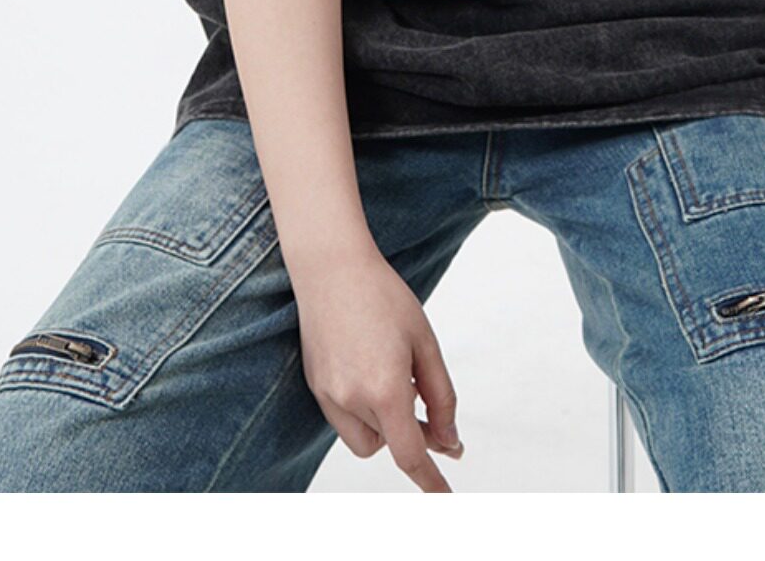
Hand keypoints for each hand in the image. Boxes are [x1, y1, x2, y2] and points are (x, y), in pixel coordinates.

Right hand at [292, 241, 463, 491]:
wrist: (332, 267)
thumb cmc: (383, 296)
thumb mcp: (425, 342)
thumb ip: (441, 396)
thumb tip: (449, 441)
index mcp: (385, 388)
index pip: (410, 455)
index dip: (430, 480)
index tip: (444, 497)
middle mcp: (352, 399)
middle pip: (390, 444)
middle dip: (411, 431)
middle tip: (424, 398)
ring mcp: (328, 395)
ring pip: (366, 436)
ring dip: (384, 421)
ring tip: (392, 373)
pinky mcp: (316, 387)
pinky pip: (345, 419)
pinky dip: (363, 407)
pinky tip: (369, 366)